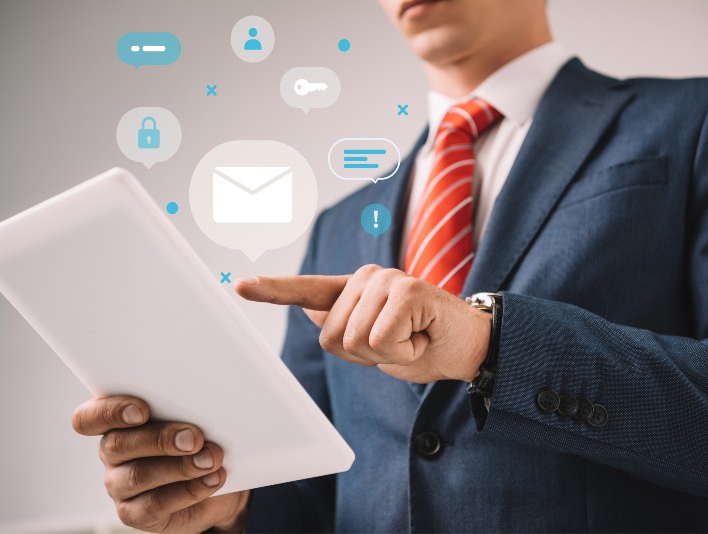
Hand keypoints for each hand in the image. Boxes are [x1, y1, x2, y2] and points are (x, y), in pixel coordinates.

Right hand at [72, 396, 248, 532]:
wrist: (215, 476)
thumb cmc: (197, 437)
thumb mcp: (191, 417)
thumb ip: (184, 410)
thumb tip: (201, 409)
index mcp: (115, 422)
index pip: (88, 418)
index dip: (110, 412)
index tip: (142, 411)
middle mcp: (111, 453)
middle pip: (118, 444)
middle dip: (160, 439)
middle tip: (194, 438)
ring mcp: (120, 486)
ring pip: (139, 475)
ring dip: (180, 466)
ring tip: (210, 459)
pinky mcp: (136, 513)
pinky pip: (157, 504)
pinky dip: (190, 490)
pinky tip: (212, 479)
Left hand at [234, 264, 490, 382]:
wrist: (469, 347)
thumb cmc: (421, 345)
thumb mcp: (376, 345)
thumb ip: (345, 327)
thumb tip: (313, 309)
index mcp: (354, 291)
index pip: (306, 289)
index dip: (272, 290)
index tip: (239, 286)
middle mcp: (366, 278)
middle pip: (332, 337)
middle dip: (365, 356)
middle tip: (398, 344)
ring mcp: (386, 279)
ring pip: (356, 339)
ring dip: (386, 355)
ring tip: (411, 339)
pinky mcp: (407, 289)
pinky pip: (382, 339)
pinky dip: (403, 352)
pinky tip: (421, 336)